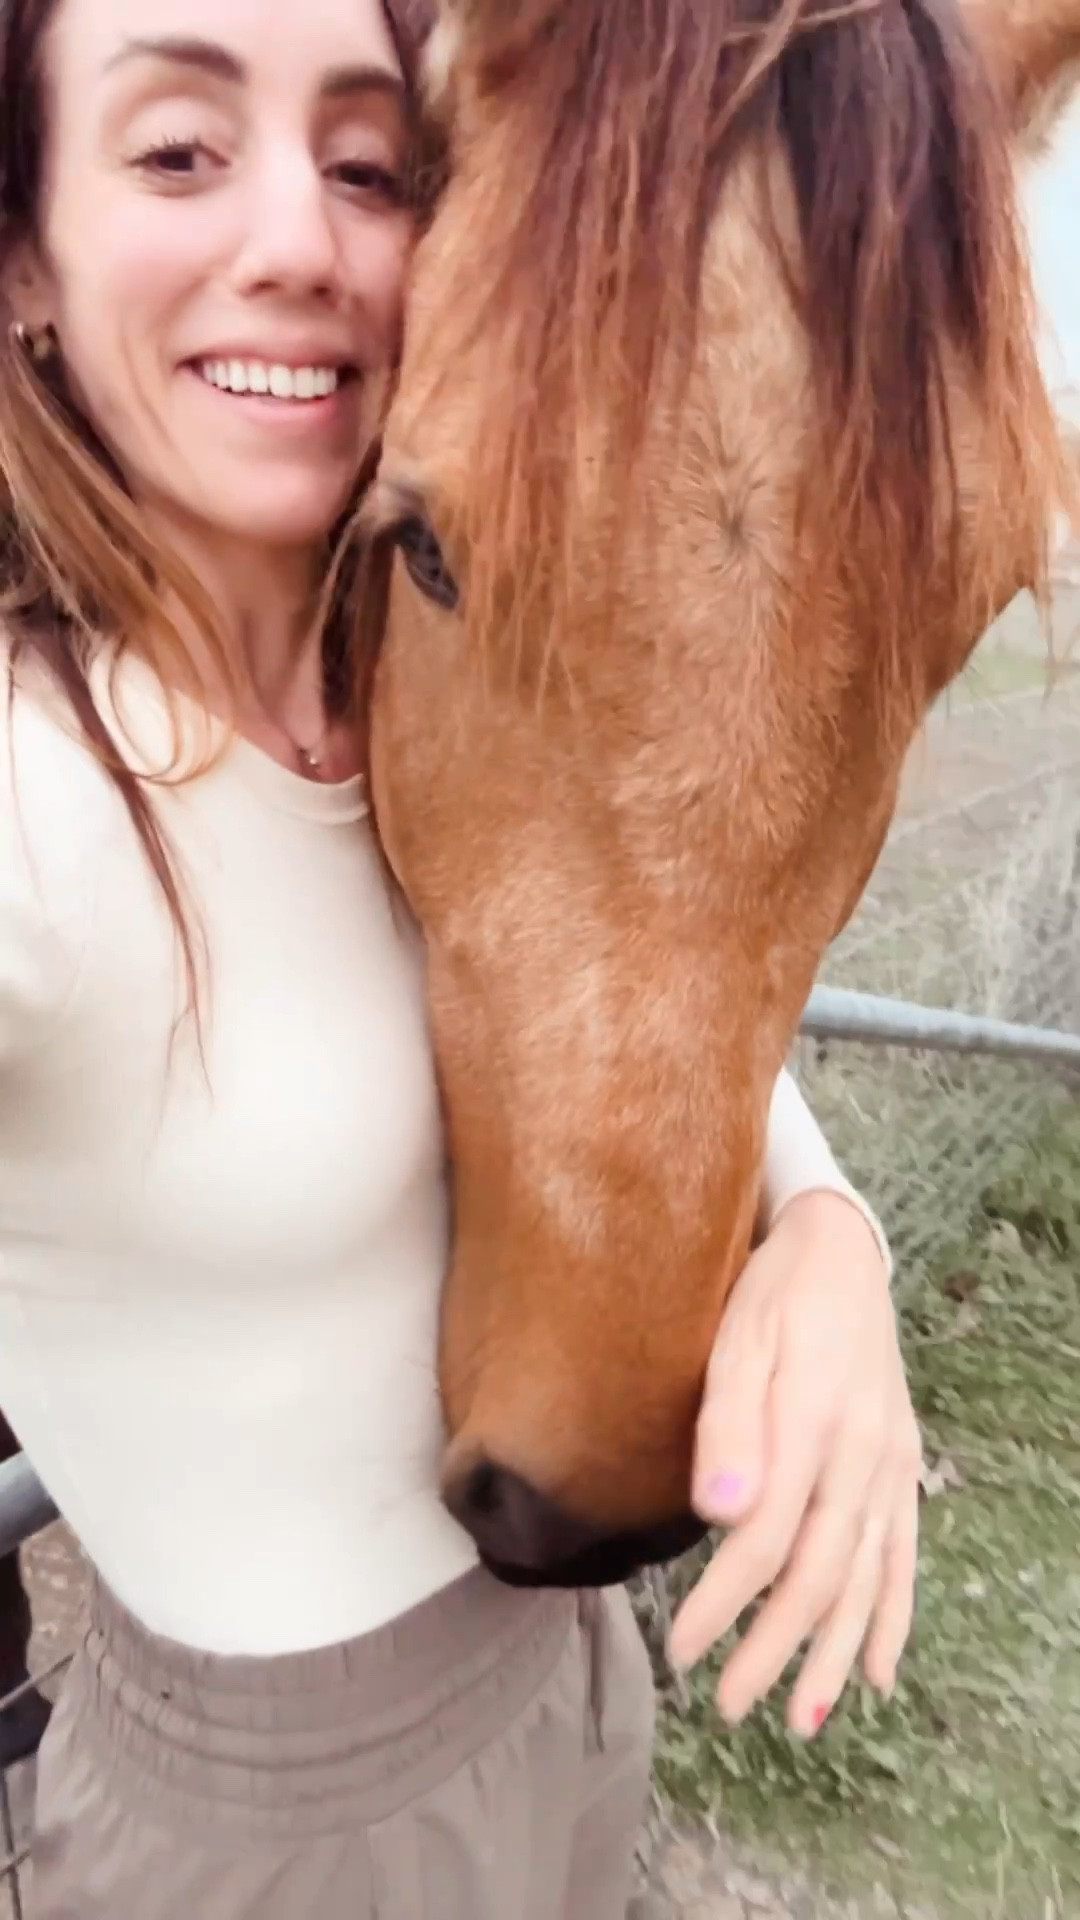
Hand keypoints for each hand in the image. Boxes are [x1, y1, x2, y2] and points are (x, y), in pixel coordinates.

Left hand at [668, 1189, 921, 1737]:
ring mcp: (891, 1464)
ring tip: (800, 1719)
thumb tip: (718, 1516)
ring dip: (833, 1654)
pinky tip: (876, 1674)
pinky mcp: (903, 1466)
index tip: (681, 1647)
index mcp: (813, 1423)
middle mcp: (863, 1454)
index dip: (725, 1602)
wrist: (839, 1250)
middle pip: (820, 1574)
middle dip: (775, 1648)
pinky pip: (903, 1556)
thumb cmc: (770, 1293)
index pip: (767, 1539)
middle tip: (729, 1705)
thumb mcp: (736, 1339)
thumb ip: (727, 1426)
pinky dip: (893, 1618)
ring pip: (867, 1580)